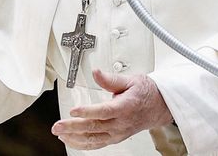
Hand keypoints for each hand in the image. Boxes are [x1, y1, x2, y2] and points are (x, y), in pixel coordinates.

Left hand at [51, 69, 172, 149]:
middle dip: (73, 127)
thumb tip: (96, 72)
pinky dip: (82, 145)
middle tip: (58, 125)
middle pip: (94, 127)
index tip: (73, 110)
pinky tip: (70, 141)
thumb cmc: (145, 93)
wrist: (159, 107)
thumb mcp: (131, 80)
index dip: (88, 112)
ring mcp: (118, 133)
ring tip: (60, 133)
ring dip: (75, 138)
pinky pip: (97, 144)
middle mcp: (121, 123)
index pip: (104, 111)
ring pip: (94, 139)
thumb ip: (111, 79)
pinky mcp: (115, 138)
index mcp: (125, 107)